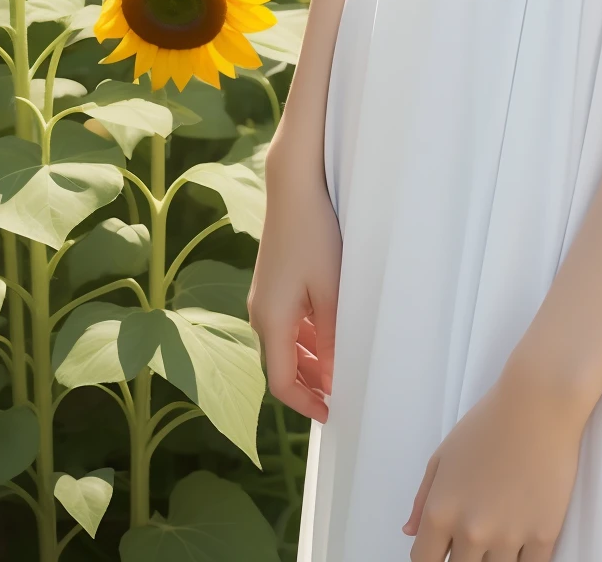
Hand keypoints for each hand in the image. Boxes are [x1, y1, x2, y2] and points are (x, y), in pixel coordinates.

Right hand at [247, 162, 341, 422]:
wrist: (294, 187)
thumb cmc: (315, 235)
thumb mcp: (330, 290)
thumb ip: (331, 336)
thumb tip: (334, 377)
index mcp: (271, 320)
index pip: (282, 382)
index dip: (306, 404)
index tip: (332, 415)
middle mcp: (260, 313)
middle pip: (282, 365)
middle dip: (310, 385)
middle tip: (341, 396)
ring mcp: (264, 297)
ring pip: (285, 344)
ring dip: (310, 362)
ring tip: (341, 370)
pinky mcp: (273, 282)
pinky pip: (287, 322)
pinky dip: (306, 338)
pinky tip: (329, 335)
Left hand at [402, 363, 585, 561]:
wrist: (539, 404)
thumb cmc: (488, 423)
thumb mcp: (443, 456)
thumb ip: (423, 500)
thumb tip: (411, 533)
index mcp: (441, 512)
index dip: (432, 559)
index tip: (443, 552)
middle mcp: (471, 531)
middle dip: (463, 558)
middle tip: (476, 535)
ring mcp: (509, 537)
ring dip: (494, 558)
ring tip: (500, 534)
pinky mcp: (543, 535)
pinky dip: (523, 559)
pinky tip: (523, 542)